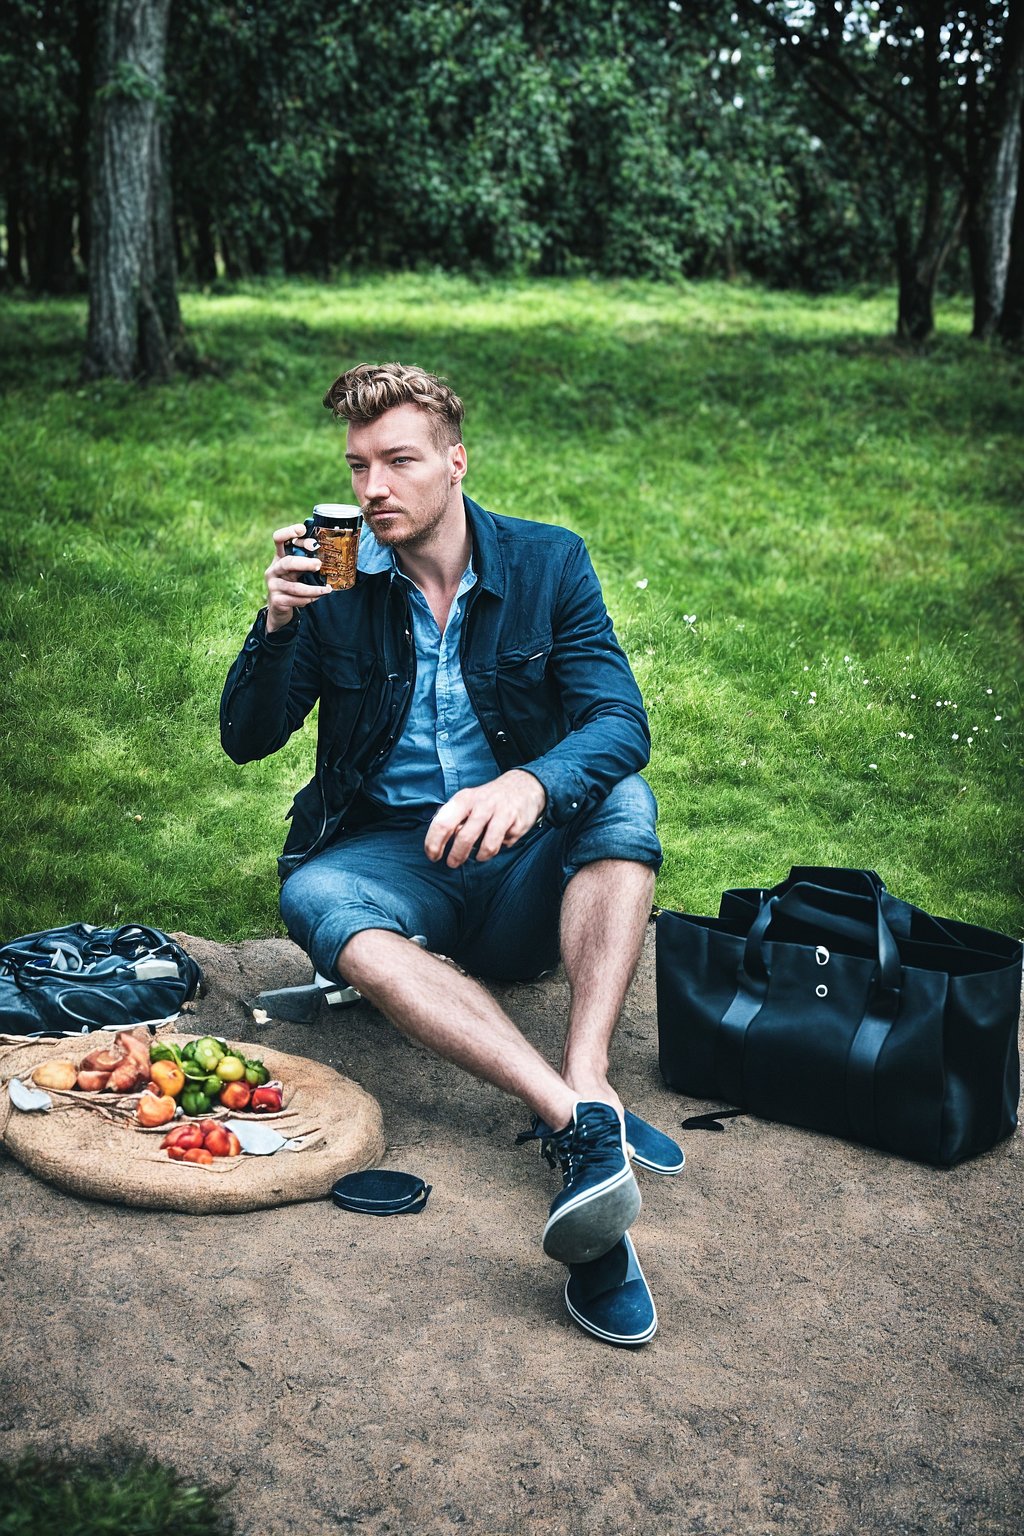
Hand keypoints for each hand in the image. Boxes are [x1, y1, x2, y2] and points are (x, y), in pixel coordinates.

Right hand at [264, 523, 325, 632]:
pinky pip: (296, 600)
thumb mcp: (297, 569)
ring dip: (313, 589)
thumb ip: (306, 559)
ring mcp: (273, 585)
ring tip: (327, 590)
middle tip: (318, 565)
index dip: (288, 532)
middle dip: (305, 563)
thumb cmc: (292, 582)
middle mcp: (274, 569)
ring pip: (295, 587)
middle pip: (287, 562)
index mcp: (279, 556)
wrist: (280, 607)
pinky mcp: (276, 600)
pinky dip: (309, 599)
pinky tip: (317, 598)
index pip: (278, 539)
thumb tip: (328, 550)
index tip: (302, 530)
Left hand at [424, 770, 546, 867]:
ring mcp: (500, 813)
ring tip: (478, 857)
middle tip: (452, 864)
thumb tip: (436, 840)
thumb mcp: (467, 801)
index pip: (442, 824)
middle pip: (463, 837)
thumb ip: (452, 819)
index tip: (433, 856)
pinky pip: (503, 844)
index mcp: (464, 799)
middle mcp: (481, 804)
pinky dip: (498, 848)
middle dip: (456, 856)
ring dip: (479, 856)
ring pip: (486, 846)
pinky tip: (497, 843)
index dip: (433, 844)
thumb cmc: (487, 800)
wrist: (523, 786)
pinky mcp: (516, 823)